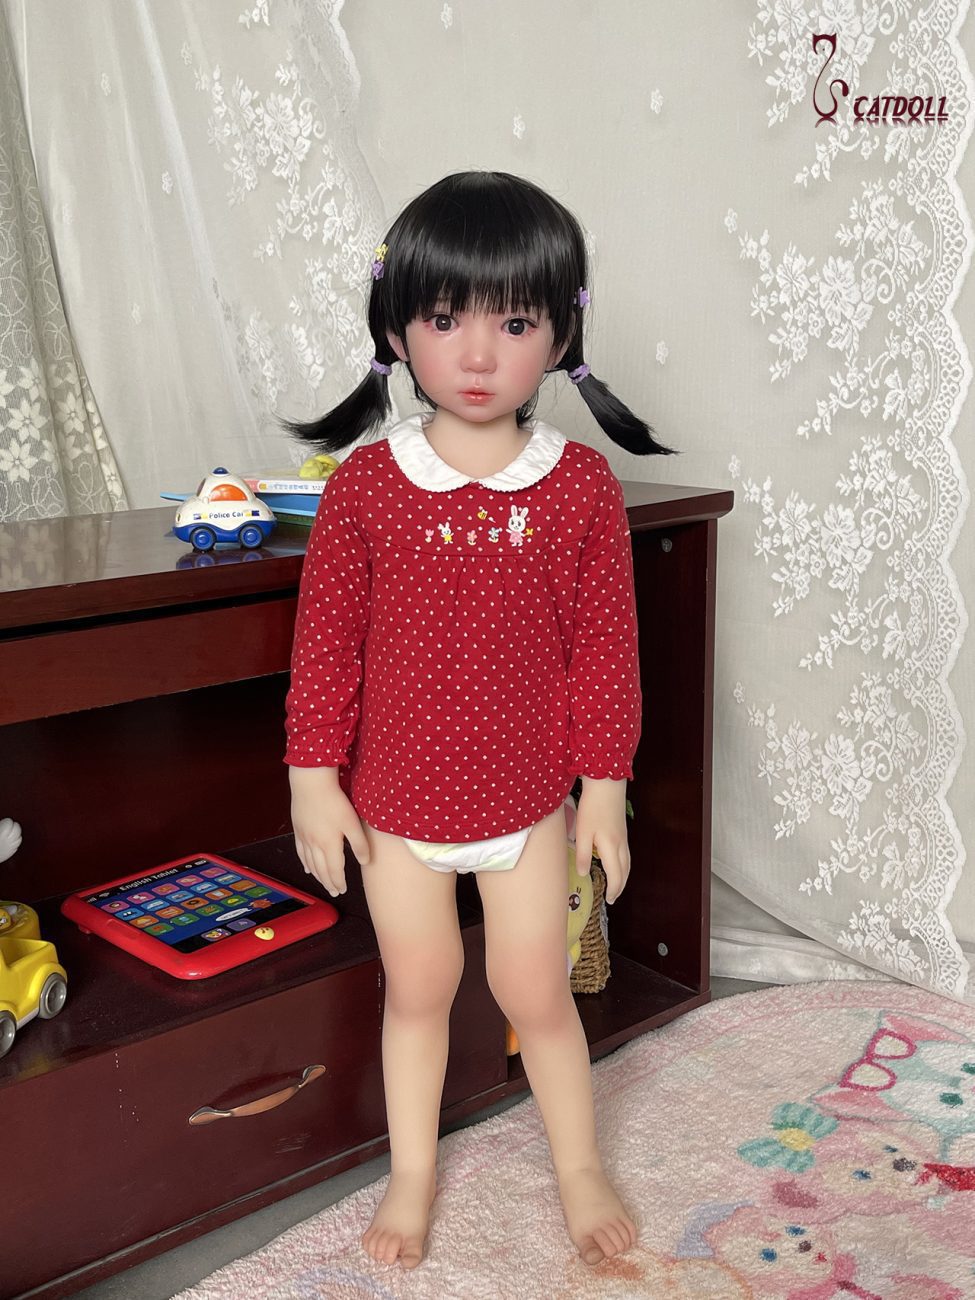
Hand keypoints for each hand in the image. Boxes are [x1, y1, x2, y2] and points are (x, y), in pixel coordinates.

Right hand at [289, 766, 370, 897]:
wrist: (311, 782)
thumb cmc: (334, 800)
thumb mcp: (352, 822)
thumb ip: (359, 844)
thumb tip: (365, 862)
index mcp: (329, 844)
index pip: (334, 870)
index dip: (339, 882)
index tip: (343, 890)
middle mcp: (314, 845)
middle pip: (321, 870)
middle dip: (328, 883)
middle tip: (334, 892)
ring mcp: (304, 837)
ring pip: (309, 863)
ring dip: (317, 876)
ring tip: (323, 883)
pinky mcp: (298, 829)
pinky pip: (300, 852)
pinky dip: (304, 863)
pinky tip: (306, 867)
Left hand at [574, 777, 629, 904]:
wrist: (606, 784)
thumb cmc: (593, 807)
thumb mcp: (583, 832)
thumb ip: (583, 854)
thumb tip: (584, 873)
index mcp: (611, 847)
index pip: (615, 876)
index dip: (613, 890)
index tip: (608, 900)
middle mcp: (621, 845)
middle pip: (625, 871)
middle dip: (620, 886)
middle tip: (613, 897)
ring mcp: (624, 837)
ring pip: (627, 863)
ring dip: (624, 876)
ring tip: (616, 885)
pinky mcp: (622, 830)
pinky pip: (626, 854)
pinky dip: (624, 865)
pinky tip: (616, 864)